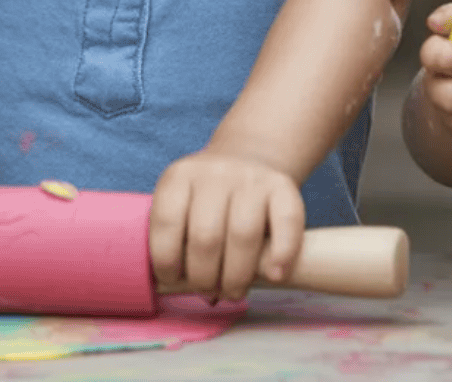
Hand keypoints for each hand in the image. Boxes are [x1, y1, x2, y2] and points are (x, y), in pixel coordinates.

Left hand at [148, 148, 303, 302]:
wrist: (247, 159)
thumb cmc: (208, 200)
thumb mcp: (181, 204)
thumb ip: (174, 238)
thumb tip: (169, 288)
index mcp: (179, 177)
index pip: (166, 222)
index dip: (165, 260)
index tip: (173, 279)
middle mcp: (215, 173)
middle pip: (205, 236)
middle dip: (203, 277)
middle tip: (207, 291)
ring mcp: (250, 177)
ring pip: (243, 235)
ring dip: (236, 277)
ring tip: (233, 292)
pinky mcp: (283, 185)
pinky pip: (286, 223)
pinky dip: (282, 255)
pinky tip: (274, 276)